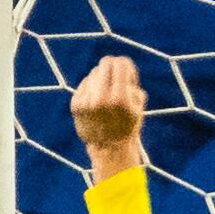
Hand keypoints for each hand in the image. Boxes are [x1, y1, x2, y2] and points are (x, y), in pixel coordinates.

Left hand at [73, 54, 147, 178]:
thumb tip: (120, 65)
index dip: (126, 65)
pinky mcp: (75, 105)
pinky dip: (92, 89)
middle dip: (113, 68)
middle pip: (105, 63)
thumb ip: (132, 83)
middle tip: (116, 78)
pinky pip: (85, 84)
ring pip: (94, 73)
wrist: (110, 150)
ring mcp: (86, 101)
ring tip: (108, 96)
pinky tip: (97, 103)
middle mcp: (101, 98)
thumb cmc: (128, 125)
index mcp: (120, 98)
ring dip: (102, 80)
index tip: (129, 75)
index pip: (120, 63)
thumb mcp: (138, 105)